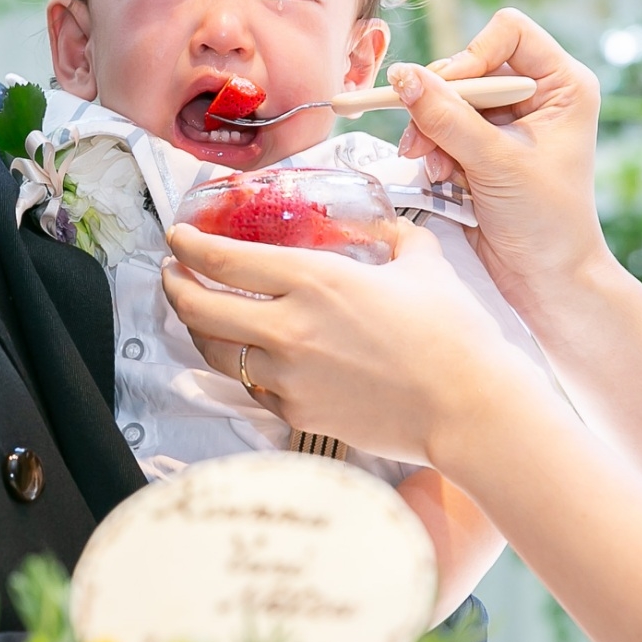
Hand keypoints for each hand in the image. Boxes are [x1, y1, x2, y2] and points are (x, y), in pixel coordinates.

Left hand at [161, 219, 548, 465]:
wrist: (469, 408)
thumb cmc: (453, 332)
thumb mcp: (422, 261)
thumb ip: (390, 235)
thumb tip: (378, 226)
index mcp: (314, 280)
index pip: (223, 260)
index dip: (188, 247)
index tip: (177, 237)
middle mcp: (288, 329)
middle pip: (200, 308)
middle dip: (175, 286)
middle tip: (172, 273)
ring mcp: (288, 378)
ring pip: (216, 353)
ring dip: (198, 329)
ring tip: (199, 314)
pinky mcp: (297, 415)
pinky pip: (253, 387)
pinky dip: (244, 367)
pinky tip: (251, 355)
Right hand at [392, 8, 608, 303]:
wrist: (546, 278)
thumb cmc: (546, 222)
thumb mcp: (495, 163)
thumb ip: (447, 118)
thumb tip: (402, 76)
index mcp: (563, 85)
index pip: (509, 32)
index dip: (473, 55)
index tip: (449, 92)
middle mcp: (539, 94)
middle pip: (471, 65)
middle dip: (441, 102)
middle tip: (421, 137)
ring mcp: (511, 120)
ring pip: (450, 97)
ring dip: (432, 130)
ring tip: (432, 166)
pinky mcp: (486, 145)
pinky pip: (444, 126)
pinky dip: (435, 149)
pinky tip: (440, 177)